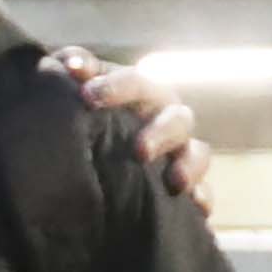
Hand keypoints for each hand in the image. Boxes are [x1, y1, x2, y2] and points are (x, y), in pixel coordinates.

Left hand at [51, 47, 218, 219]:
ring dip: (188, 165)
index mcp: (142, 93)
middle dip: (160, 133)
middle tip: (140, 150)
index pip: (136, 83)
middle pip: (176, 119)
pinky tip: (196, 206)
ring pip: (197, 154)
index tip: (87, 95)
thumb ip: (74, 69)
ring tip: (176, 181)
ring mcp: (179, 152)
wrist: (95, 158)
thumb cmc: (89, 114)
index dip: (116, 87)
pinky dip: (202, 197)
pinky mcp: (186, 187)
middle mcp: (166, 119)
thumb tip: (68, 65)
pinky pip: (203, 192)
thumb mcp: (80, 91)